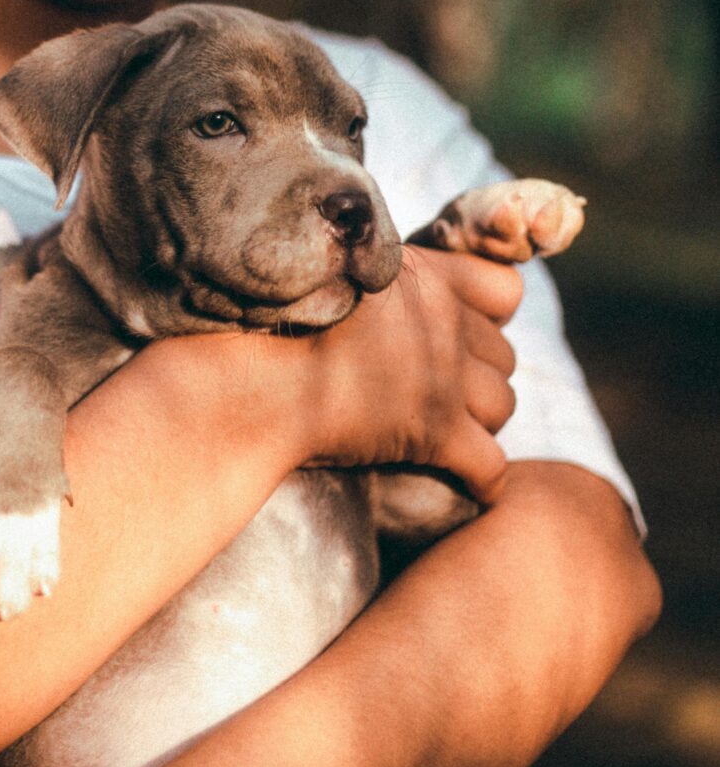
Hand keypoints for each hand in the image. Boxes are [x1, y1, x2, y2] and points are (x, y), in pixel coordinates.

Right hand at [301, 246, 520, 503]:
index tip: (459, 338)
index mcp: (424, 278)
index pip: (505, 291)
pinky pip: (491, 465)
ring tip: (452, 436)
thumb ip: (374, 280)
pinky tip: (476, 488)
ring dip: (482, 424)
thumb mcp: (331, 281)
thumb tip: (382, 295)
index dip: (488, 318)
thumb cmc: (277, 336)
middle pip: (503, 356)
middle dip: (480, 378)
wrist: (261, 386)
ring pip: (503, 407)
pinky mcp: (436, 432)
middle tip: (446, 398)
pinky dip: (485, 481)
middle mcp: (445, 321)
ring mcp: (446, 378)